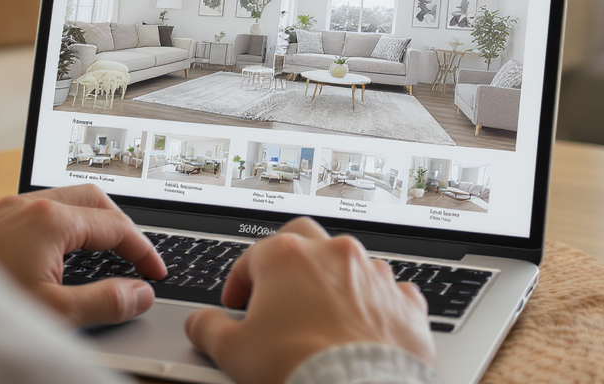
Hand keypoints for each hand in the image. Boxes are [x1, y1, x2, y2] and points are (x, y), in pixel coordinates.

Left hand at [0, 184, 166, 326]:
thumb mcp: (52, 312)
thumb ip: (103, 302)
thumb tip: (140, 295)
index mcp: (52, 220)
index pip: (116, 227)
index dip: (143, 251)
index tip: (156, 274)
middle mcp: (31, 203)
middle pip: (95, 199)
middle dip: (122, 226)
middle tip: (136, 255)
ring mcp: (9, 206)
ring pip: (67, 200)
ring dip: (92, 222)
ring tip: (104, 252)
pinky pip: (41, 208)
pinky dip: (65, 223)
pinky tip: (59, 250)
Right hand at [185, 218, 434, 383]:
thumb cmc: (299, 366)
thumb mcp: (233, 351)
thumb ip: (208, 329)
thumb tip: (200, 324)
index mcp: (288, 257)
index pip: (252, 257)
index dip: (238, 283)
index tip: (235, 305)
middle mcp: (333, 254)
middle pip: (303, 237)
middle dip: (289, 258)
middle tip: (279, 289)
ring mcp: (373, 274)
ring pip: (350, 262)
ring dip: (335, 281)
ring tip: (324, 315)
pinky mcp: (403, 302)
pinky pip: (390, 292)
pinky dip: (376, 304)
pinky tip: (366, 325)